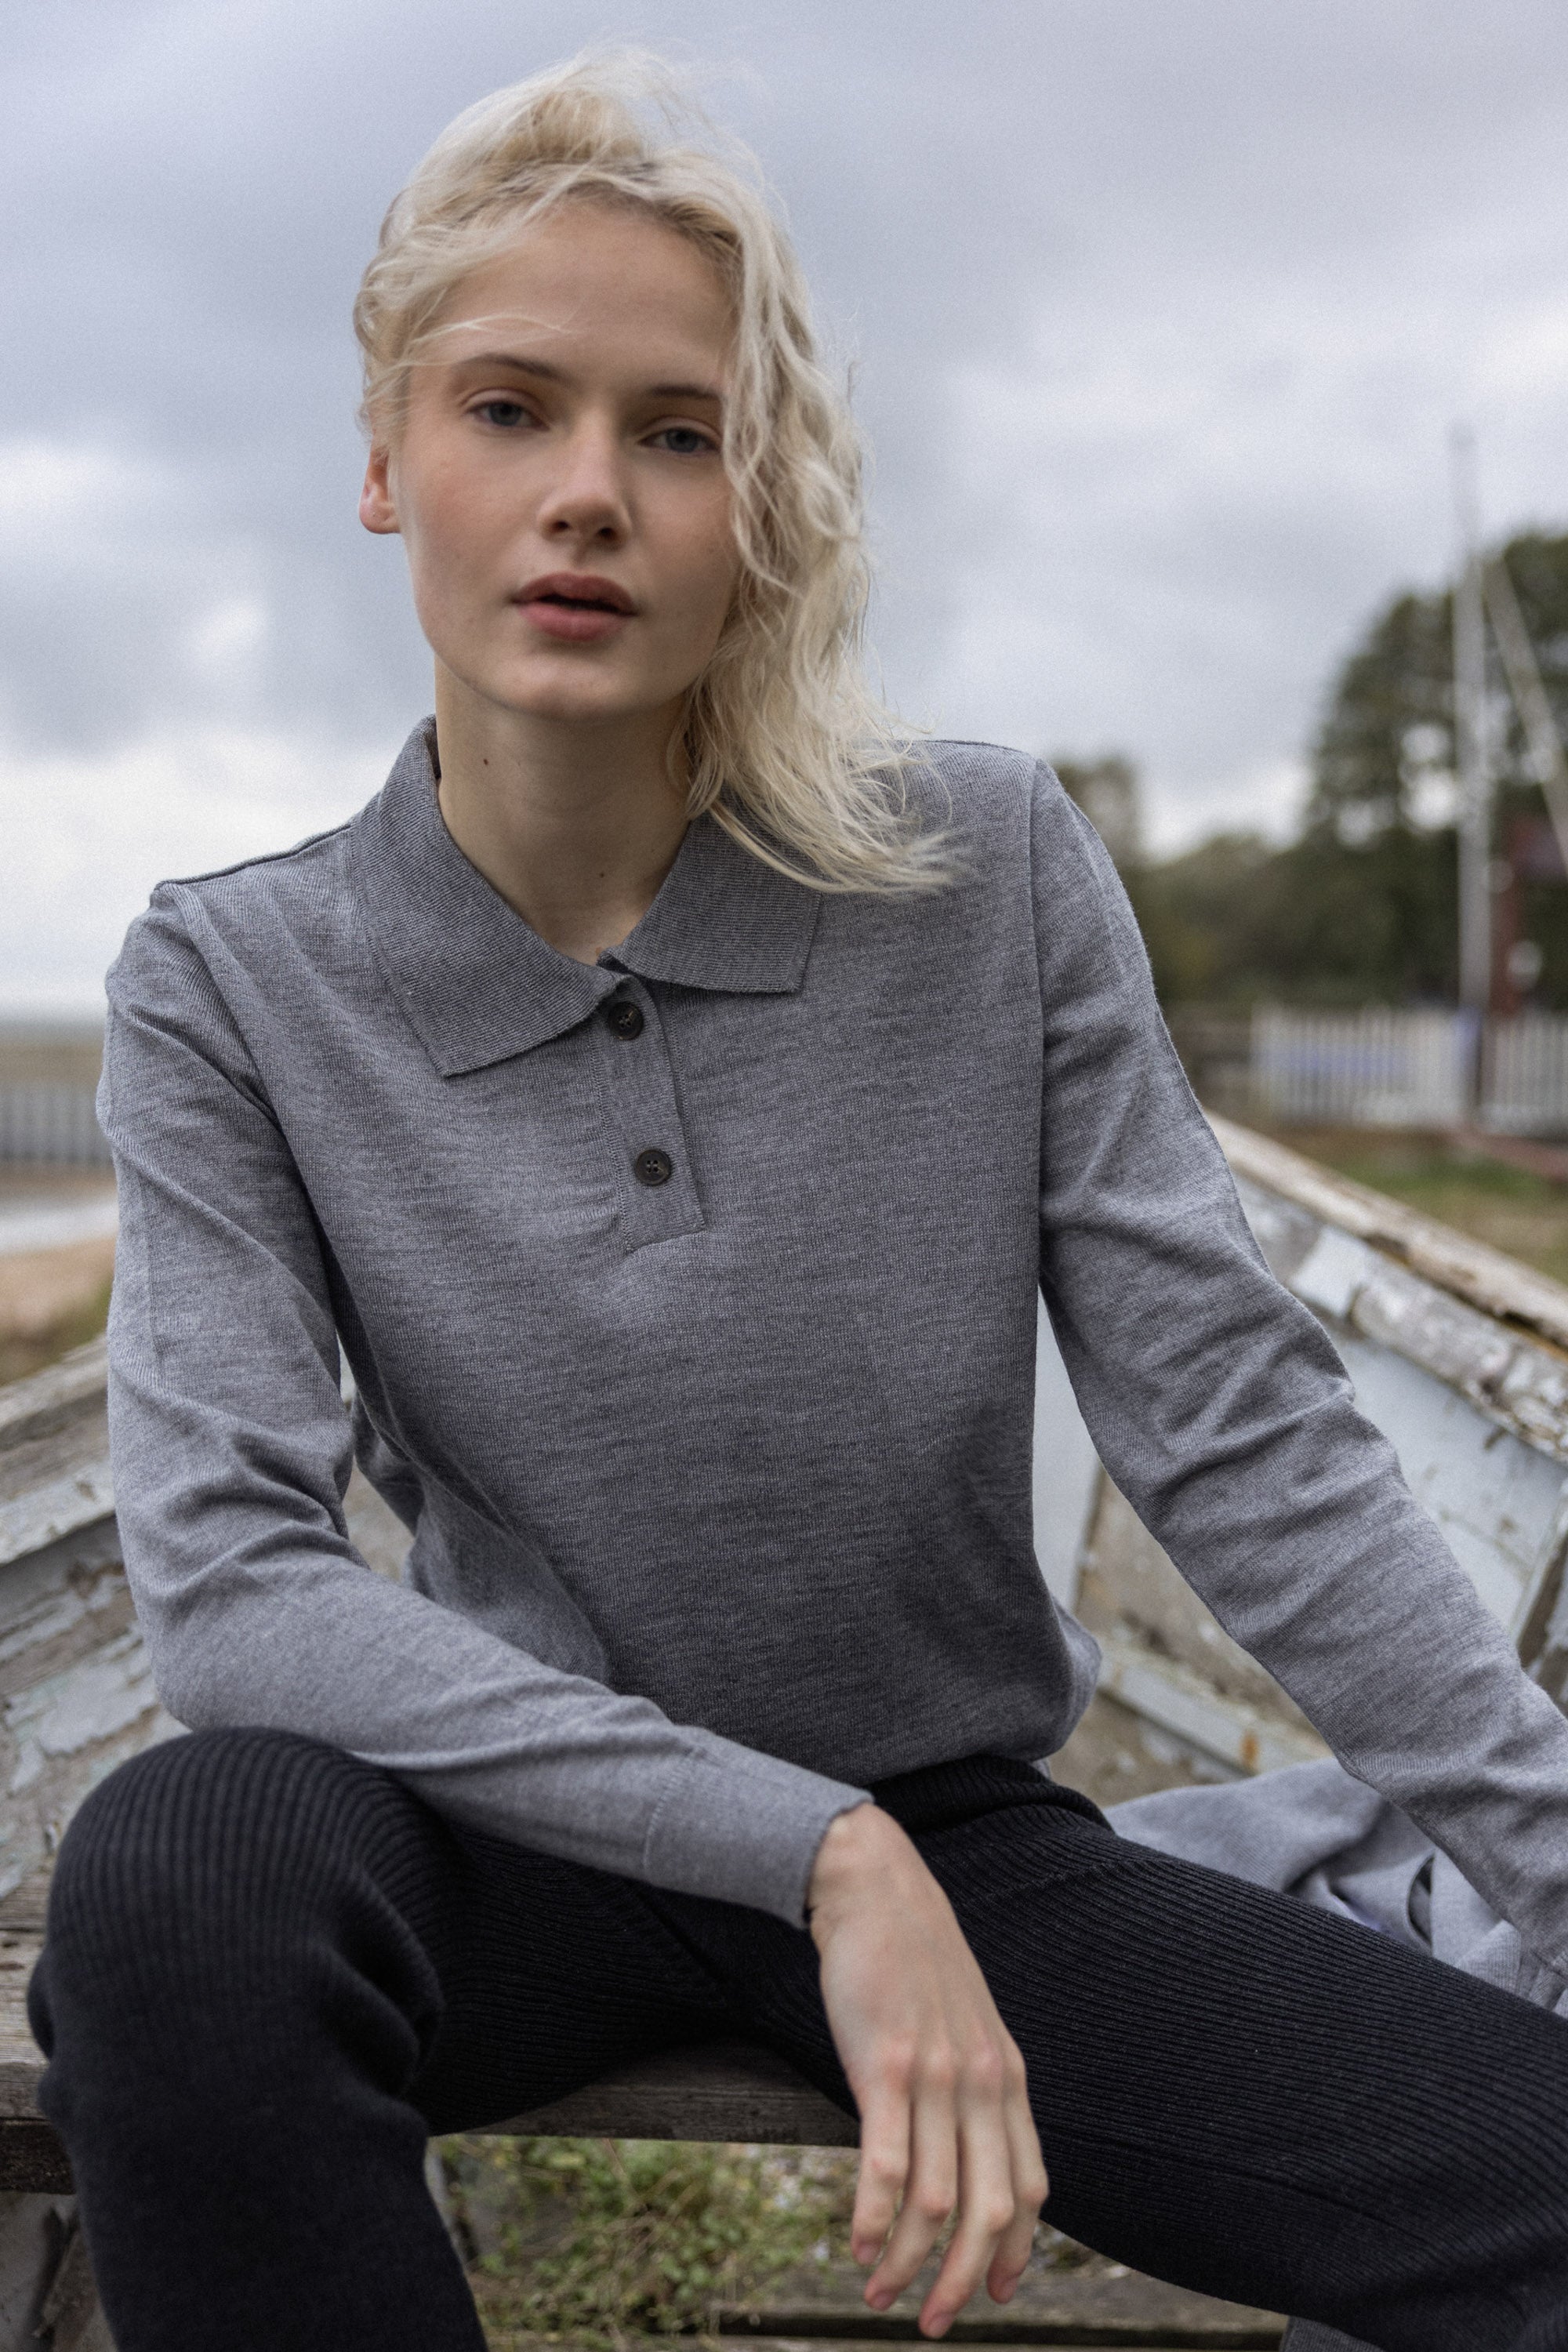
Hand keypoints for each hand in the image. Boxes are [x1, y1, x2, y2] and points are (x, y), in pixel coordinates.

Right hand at [807, 1803, 1047, 2338]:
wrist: (874, 1887)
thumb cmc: (911, 1959)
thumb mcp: (964, 2023)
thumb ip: (973, 2082)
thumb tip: (966, 2146)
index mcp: (1006, 2077)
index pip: (1031, 2188)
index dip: (1015, 2252)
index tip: (994, 2295)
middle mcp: (982, 2083)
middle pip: (990, 2209)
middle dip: (964, 2281)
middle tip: (934, 2324)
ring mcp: (936, 2075)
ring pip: (938, 2200)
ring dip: (911, 2264)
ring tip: (880, 2295)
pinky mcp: (886, 2065)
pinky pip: (887, 2163)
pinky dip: (876, 2218)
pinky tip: (858, 2246)